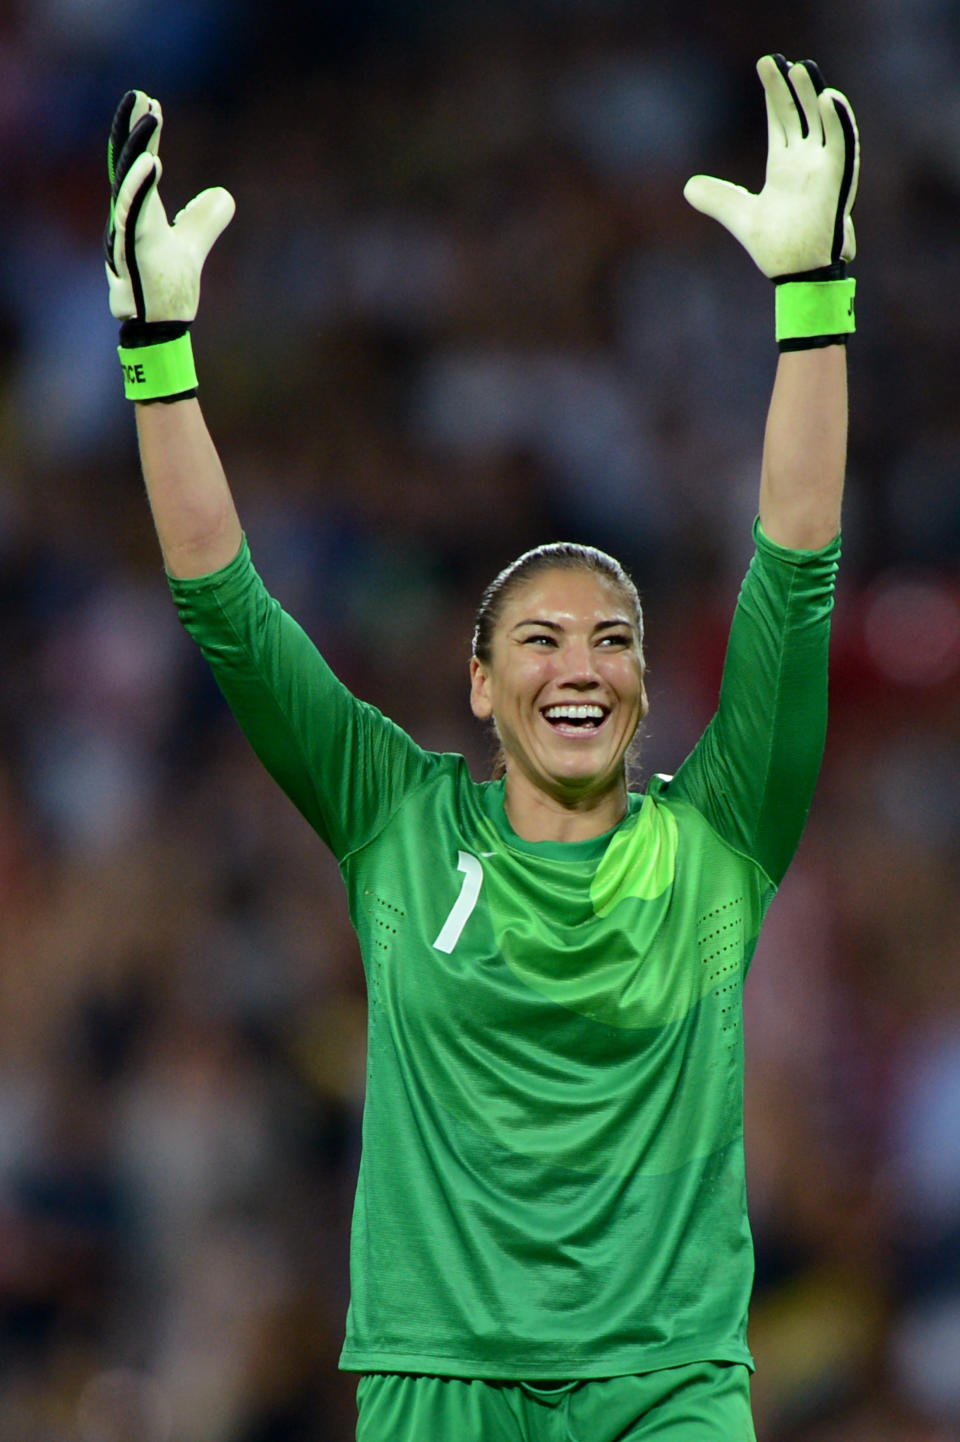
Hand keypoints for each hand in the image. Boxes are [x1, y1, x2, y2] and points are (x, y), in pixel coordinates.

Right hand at [105, 89, 235, 322]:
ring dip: (138, 149)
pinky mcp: (133, 251)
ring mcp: (128, 233)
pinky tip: (151, 162)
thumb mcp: (194, 244)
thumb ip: (205, 219)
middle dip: (131, 128)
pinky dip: (140, 188)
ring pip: (129, 183)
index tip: (150, 102)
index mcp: (141, 210)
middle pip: (126, 163)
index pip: (140, 163)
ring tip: (149, 119)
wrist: (160, 325)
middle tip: (140, 95)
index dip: (144, 134)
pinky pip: (134, 214)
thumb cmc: (168, 286)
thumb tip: (222, 194)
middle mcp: (129, 216)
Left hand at [683, 55, 858, 278]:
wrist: (796, 274)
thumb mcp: (739, 216)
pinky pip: (842, 144)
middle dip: (791, 86)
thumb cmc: (776, 247)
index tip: (768, 65)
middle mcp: (806, 162)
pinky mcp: (837, 180)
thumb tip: (688, 187)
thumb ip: (717, 198)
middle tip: (782, 59)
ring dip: (814, 95)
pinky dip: (838, 121)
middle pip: (800, 113)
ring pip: (822, 122)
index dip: (775, 92)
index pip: (781, 119)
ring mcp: (823, 169)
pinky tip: (829, 97)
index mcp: (785, 166)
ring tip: (803, 68)